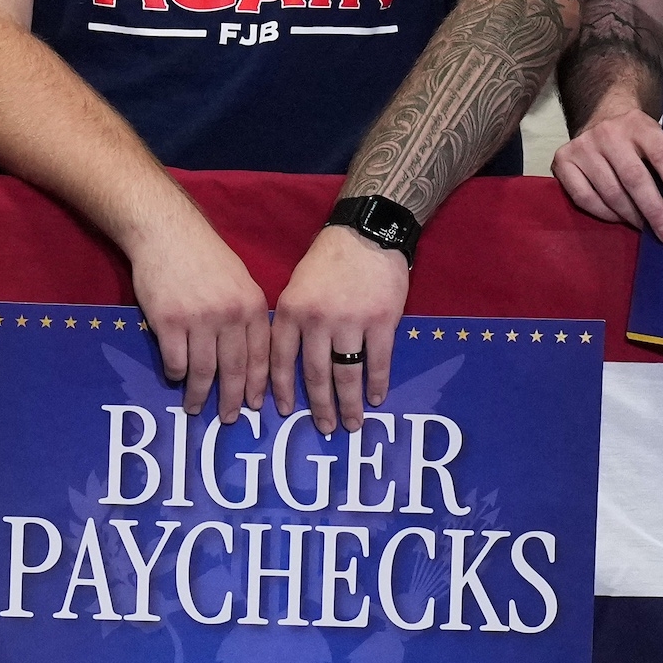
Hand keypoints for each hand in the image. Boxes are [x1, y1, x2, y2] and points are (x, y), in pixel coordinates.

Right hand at [118, 204, 270, 421]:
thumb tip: (249, 356)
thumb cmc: (204, 256)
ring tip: (196, 409)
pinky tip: (176, 378)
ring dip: (200, 395)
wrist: (167, 232)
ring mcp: (198, 320)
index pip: (260, 356)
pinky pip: (175, 360)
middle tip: (230, 419)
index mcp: (252, 306)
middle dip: (233, 399)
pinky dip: (176, 374)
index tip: (257, 405)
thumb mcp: (240, 281)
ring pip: (204, 371)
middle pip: (234, 370)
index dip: (258, 385)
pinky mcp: (168, 322)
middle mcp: (229, 316)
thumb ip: (246, 315)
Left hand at [274, 226, 411, 436]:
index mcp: (291, 312)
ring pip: (347, 374)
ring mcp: (351, 322)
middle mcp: (317, 320)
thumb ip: (291, 322)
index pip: (281, 361)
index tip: (283, 413)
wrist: (366, 234)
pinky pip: (378, 362)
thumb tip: (283, 363)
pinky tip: (376, 399)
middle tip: (324, 429)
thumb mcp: (296, 287)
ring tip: (353, 424)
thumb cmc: (327, 262)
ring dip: (350, 403)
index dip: (281, 390)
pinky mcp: (382, 321)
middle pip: (316, 375)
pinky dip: (377, 384)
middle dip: (319, 407)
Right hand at [552, 104, 662, 240]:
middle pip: (634, 178)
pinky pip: (584, 198)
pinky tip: (619, 218)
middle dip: (654, 210)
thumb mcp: (653, 138)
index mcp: (638, 124)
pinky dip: (604, 213)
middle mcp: (608, 133)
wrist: (598, 118)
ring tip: (645, 228)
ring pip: (610, 192)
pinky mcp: (562, 160)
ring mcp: (582, 147)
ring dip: (631, 216)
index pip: (661, 155)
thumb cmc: (634, 139)